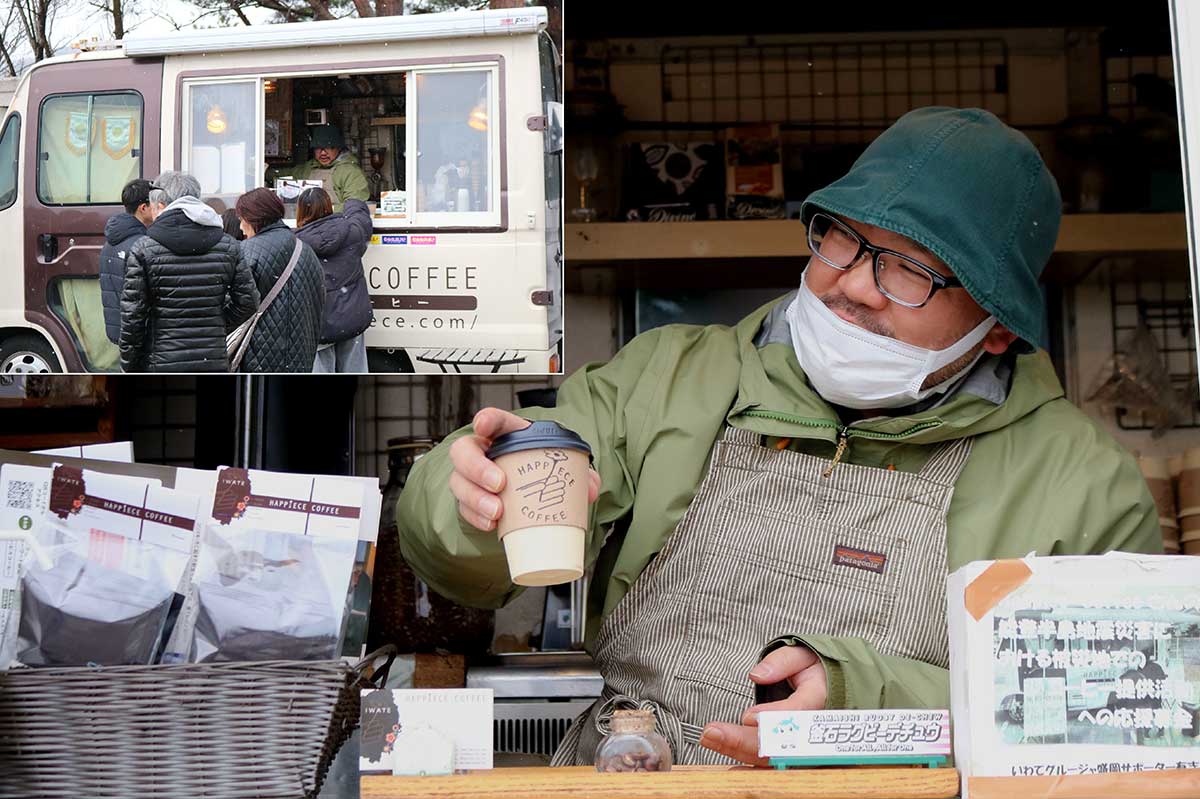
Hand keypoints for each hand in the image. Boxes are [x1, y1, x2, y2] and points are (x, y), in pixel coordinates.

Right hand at [448, 408, 600, 531]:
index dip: (486, 420)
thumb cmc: (538, 468)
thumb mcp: (558, 463)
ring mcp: (470, 477)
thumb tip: (590, 489)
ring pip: (459, 482)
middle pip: (464, 451)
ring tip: (497, 512)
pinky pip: (463, 508)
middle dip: (477, 467)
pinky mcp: (468, 501)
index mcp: (505, 434)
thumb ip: (577, 471)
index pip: (492, 420)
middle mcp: (481, 451)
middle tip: (499, 484)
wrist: (524, 489)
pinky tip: (491, 524)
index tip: (483, 425)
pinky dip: (476, 517)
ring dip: (476, 498)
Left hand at [698, 644, 827, 765]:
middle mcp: (812, 729)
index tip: (748, 716)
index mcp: (819, 699)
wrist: (831, 688)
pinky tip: (723, 753)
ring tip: (709, 739)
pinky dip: (744, 761)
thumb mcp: (802, 655)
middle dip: (744, 741)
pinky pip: (768, 764)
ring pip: (771, 758)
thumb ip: (781, 662)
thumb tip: (757, 675)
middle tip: (712, 732)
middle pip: (779, 743)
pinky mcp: (790, 755)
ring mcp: (802, 747)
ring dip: (738, 750)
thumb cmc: (813, 669)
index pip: (798, 711)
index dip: (774, 716)